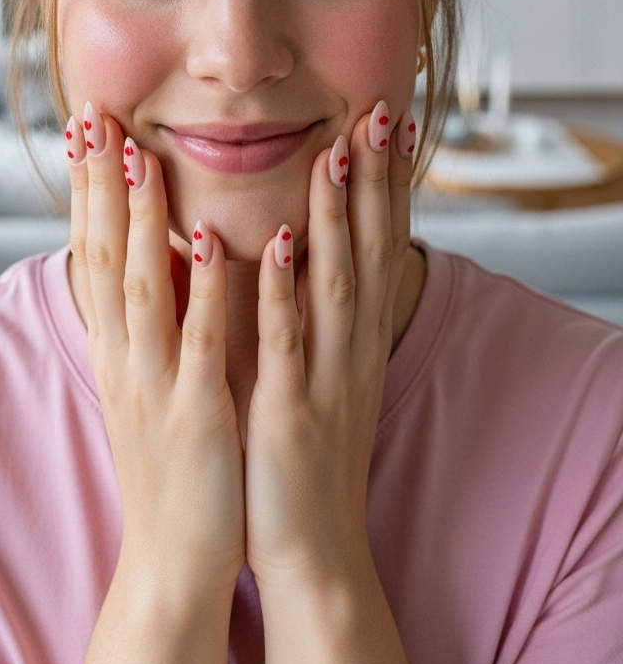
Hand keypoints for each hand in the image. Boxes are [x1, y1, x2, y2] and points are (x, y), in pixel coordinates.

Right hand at [66, 105, 245, 594]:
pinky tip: (213, 240)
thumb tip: (164, 258)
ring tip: (144, 159)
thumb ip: (155, 325)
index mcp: (121, 351)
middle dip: (99, 187)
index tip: (88, 129)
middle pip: (103, 258)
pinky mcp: (196, 415)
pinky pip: (200, 343)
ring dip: (143, 222)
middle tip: (95, 118)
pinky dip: (206, 289)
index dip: (90, 190)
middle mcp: (127, 360)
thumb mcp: (153, 386)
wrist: (177, 561)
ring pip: (143, 290)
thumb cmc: (177, 467)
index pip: (93, 254)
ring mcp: (158, 386)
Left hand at [244, 102, 414, 590]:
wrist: (310, 549)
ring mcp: (322, 378)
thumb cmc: (303, 457)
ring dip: (335, 219)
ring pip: (334, 283)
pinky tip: (277, 244)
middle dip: (374, 181)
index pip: (378, 246)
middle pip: (369, 251)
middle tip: (380, 114)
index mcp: (354, 339)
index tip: (386, 124)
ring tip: (335, 156)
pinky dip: (281, 291)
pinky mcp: (286, 409)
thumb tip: (299, 251)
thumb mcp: (322, 375)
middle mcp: (349, 349)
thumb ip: (314, 316)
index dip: (385, 185)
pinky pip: (285, 342)